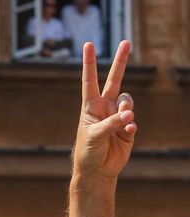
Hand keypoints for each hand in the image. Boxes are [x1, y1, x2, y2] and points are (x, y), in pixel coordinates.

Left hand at [72, 41, 136, 183]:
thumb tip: (128, 114)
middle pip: (114, 80)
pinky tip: (127, 132)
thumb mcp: (94, 136)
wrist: (97, 170)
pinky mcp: (128, 128)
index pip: (90, 80)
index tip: (88, 44)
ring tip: (123, 121)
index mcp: (90, 106)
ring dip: (126, 109)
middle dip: (120, 62)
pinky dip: (131, 125)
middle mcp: (105, 107)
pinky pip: (133, 120)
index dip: (89, 63)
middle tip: (125, 42)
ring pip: (128, 101)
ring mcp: (118, 116)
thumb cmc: (88, 152)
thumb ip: (110, 123)